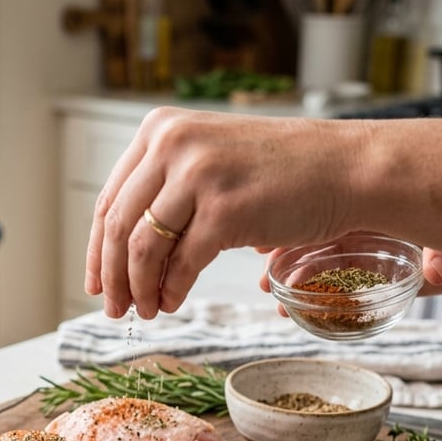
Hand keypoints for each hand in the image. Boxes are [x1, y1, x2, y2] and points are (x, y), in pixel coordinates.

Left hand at [84, 107, 358, 318]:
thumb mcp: (210, 160)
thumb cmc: (282, 171)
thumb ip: (166, 190)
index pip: (110, 198)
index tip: (95, 282)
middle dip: (111, 276)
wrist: (346, 168)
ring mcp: (198, 175)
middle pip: (117, 225)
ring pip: (142, 248)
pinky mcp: (225, 210)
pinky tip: (172, 304)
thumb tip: (122, 253)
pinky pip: (181, 264)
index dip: (97, 248)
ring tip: (145, 311)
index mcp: (161, 128)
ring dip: (139, 289)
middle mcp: (173, 144)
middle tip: (113, 309)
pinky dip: (171, 290)